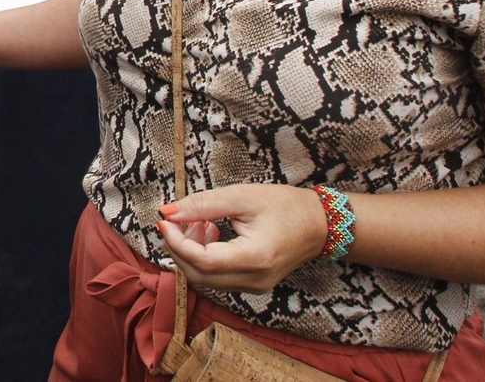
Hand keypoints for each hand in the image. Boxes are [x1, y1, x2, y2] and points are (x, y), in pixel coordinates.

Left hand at [157, 184, 326, 294]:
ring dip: (192, 252)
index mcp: (255, 258)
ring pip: (206, 279)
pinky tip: (211, 233)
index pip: (201, 260)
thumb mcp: (241, 197)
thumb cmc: (284, 206)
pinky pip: (218, 278)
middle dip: (180, 247)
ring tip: (201, 222)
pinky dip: (205, 258)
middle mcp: (255, 280)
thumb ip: (202, 205)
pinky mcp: (254, 285)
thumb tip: (168, 212)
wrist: (320, 224)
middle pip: (199, 274)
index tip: (165, 220)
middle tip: (180, 219)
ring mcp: (255, 286)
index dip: (176, 241)